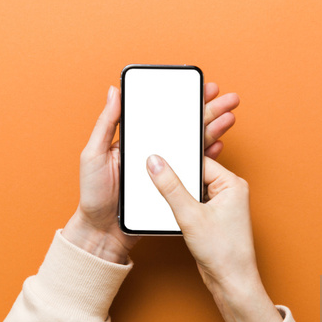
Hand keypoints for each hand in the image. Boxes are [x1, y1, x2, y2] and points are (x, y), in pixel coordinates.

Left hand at [62, 83, 239, 263]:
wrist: (102, 233)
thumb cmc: (93, 194)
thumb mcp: (94, 154)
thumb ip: (106, 124)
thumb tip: (115, 91)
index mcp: (135, 139)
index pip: (163, 114)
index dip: (183, 100)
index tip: (201, 88)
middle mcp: (152, 151)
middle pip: (184, 126)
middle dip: (207, 110)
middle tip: (227, 98)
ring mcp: (164, 169)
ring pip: (193, 144)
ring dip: (212, 129)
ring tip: (229, 117)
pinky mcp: (172, 187)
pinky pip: (193, 170)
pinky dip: (207, 157)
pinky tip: (218, 145)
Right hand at [146, 156, 282, 321]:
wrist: (231, 283)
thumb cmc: (223, 252)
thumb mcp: (190, 215)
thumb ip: (170, 187)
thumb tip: (156, 163)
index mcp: (232, 183)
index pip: (199, 161)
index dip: (178, 162)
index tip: (156, 160)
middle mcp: (229, 191)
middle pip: (194, 174)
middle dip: (176, 179)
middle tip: (156, 180)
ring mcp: (221, 205)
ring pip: (191, 189)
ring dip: (177, 195)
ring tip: (167, 202)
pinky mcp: (212, 217)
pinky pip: (192, 203)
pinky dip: (180, 207)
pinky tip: (172, 214)